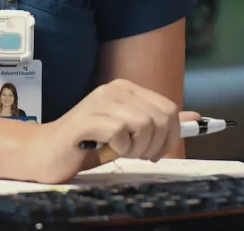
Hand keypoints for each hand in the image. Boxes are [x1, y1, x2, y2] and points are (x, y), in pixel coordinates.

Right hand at [28, 79, 200, 182]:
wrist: (49, 150)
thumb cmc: (90, 142)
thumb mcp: (130, 131)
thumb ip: (159, 123)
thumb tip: (195, 117)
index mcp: (125, 89)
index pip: (168, 108)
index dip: (168, 136)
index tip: (153, 150)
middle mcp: (114, 89)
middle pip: (159, 118)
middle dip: (154, 145)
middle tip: (134, 153)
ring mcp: (99, 102)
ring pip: (144, 125)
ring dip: (136, 148)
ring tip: (118, 150)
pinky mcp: (87, 119)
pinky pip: (121, 134)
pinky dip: (118, 149)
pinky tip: (103, 148)